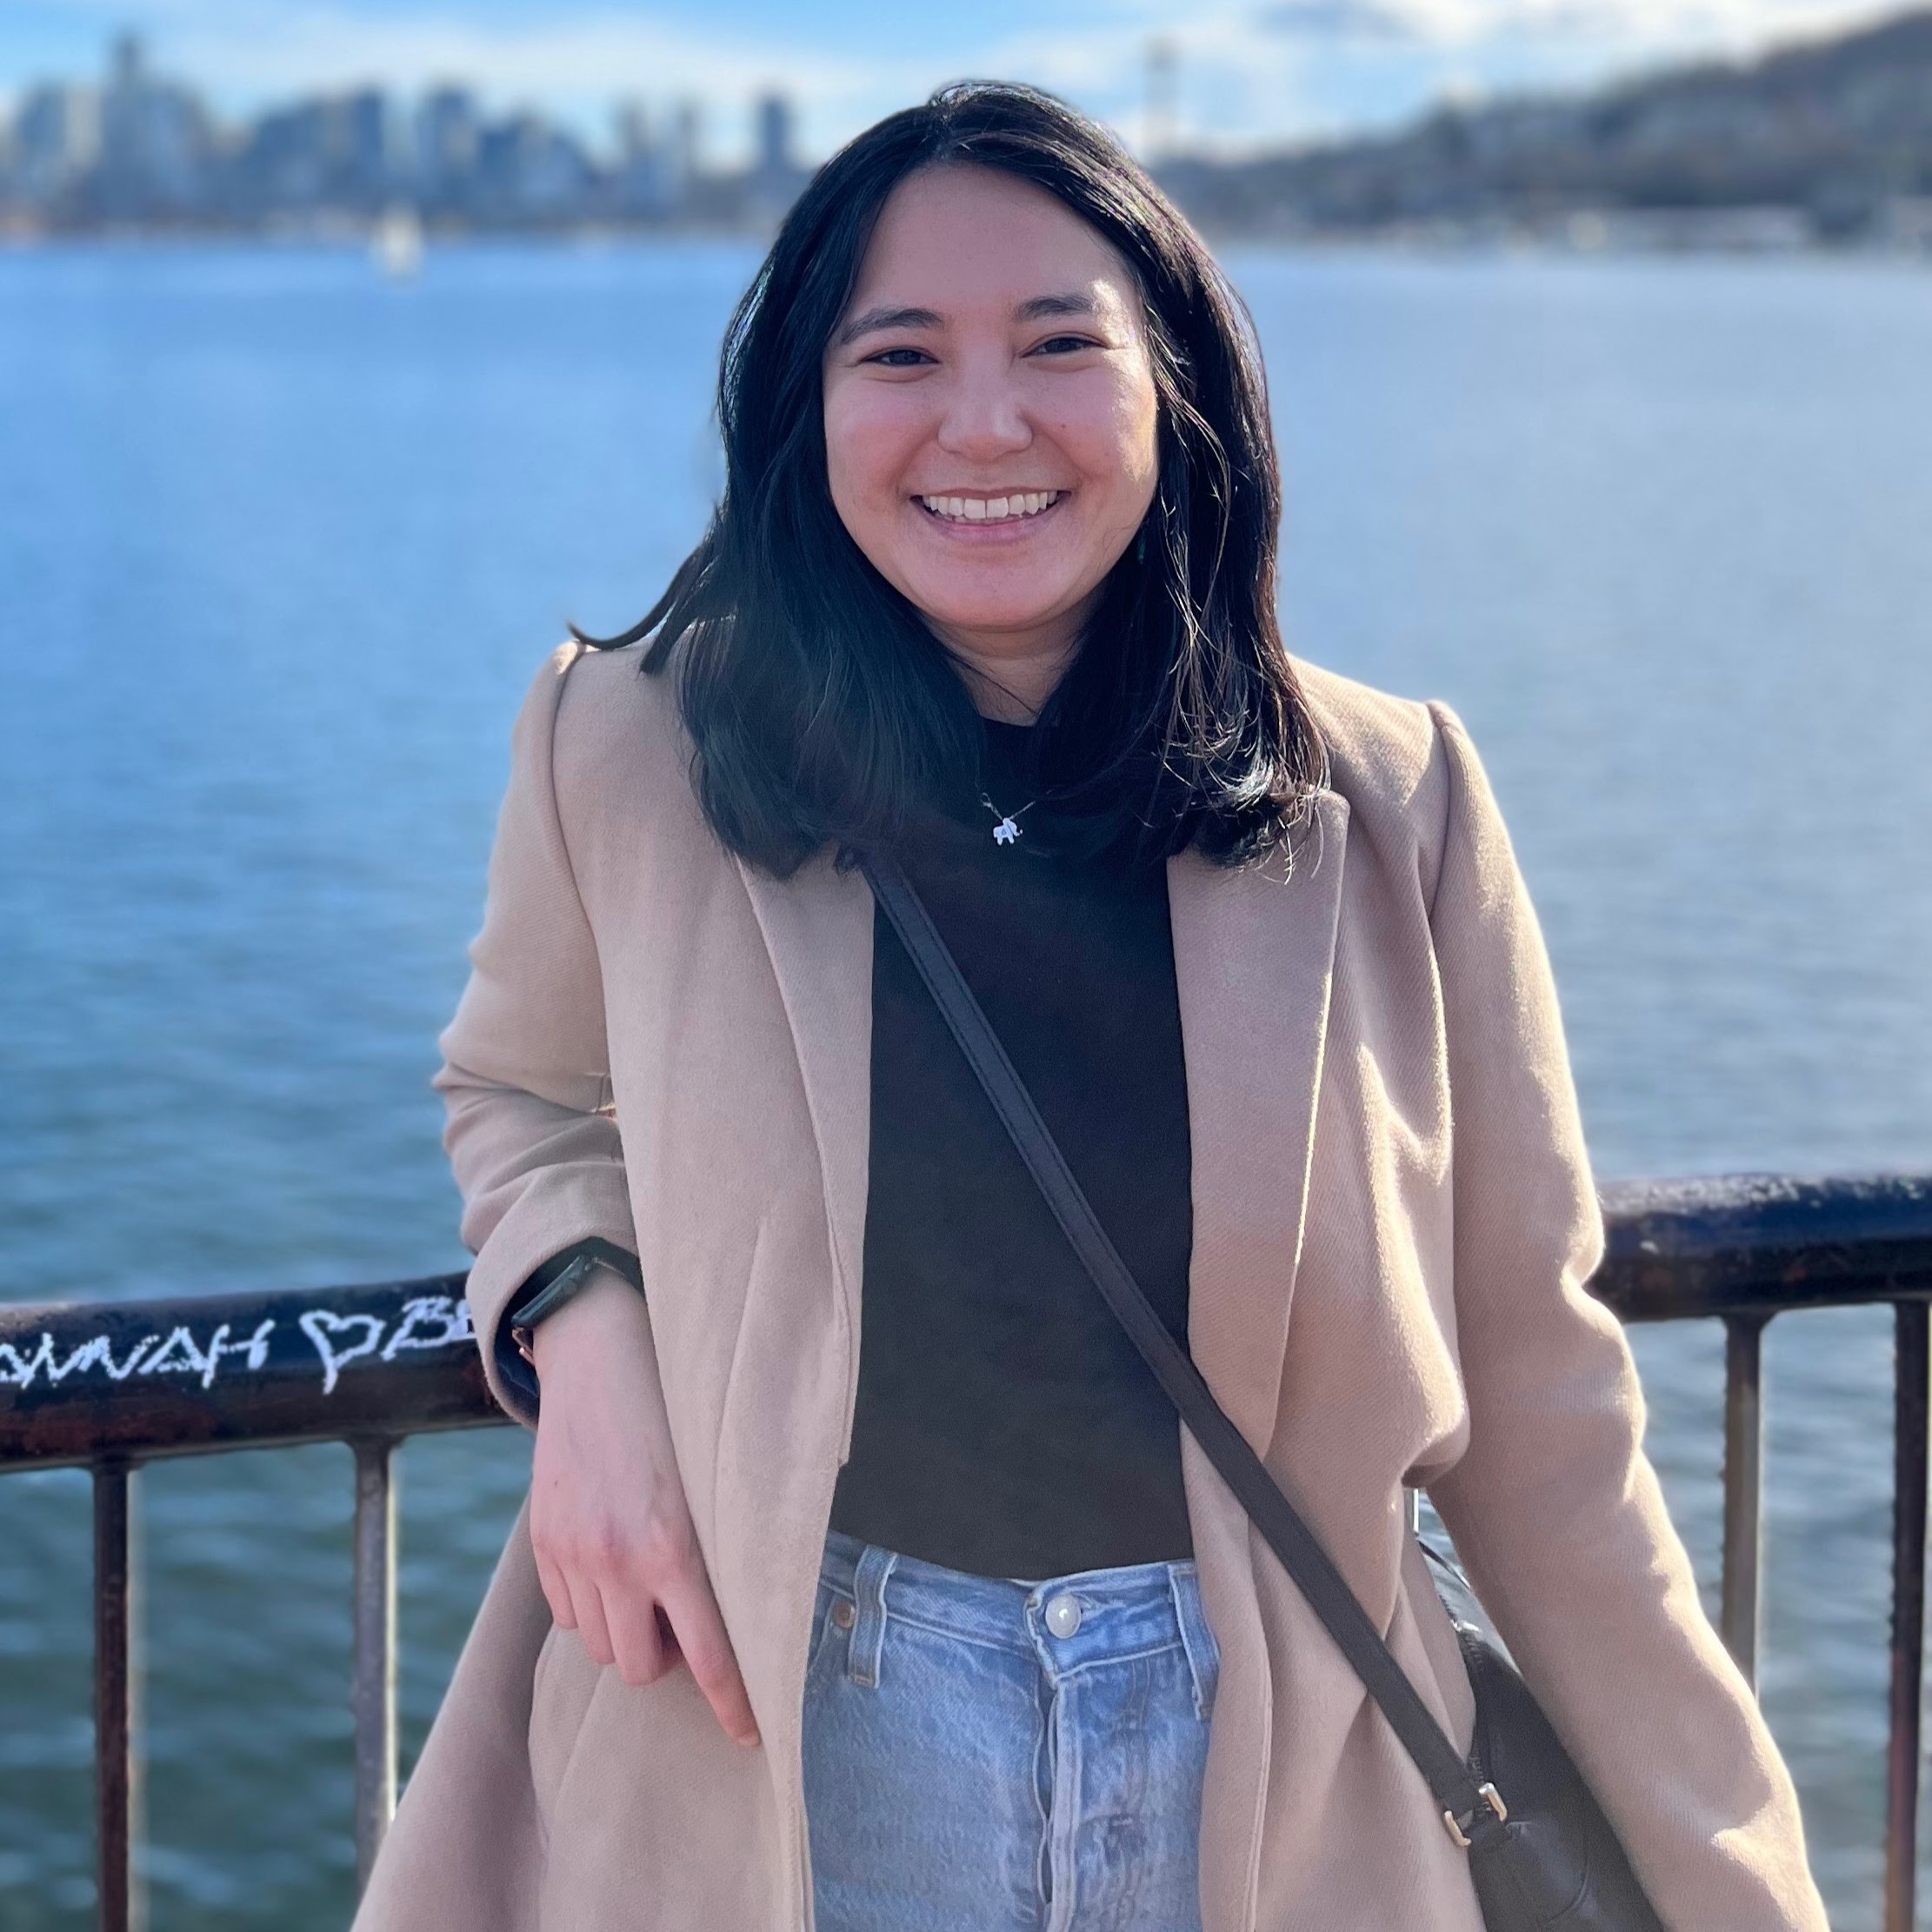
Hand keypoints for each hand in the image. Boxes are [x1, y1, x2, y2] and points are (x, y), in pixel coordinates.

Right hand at [528, 1269, 759, 1748]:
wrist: (598, 1354)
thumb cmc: (675, 1410)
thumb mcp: (716, 1475)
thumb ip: (723, 1544)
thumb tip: (754, 1607)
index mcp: (675, 1547)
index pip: (710, 1655)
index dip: (734, 1703)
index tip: (753, 1734)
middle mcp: (618, 1560)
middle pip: (641, 1669)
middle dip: (666, 1657)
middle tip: (684, 1620)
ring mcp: (573, 1554)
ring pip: (601, 1648)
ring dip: (627, 1633)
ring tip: (645, 1587)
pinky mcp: (543, 1542)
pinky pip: (567, 1614)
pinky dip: (591, 1608)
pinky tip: (609, 1566)